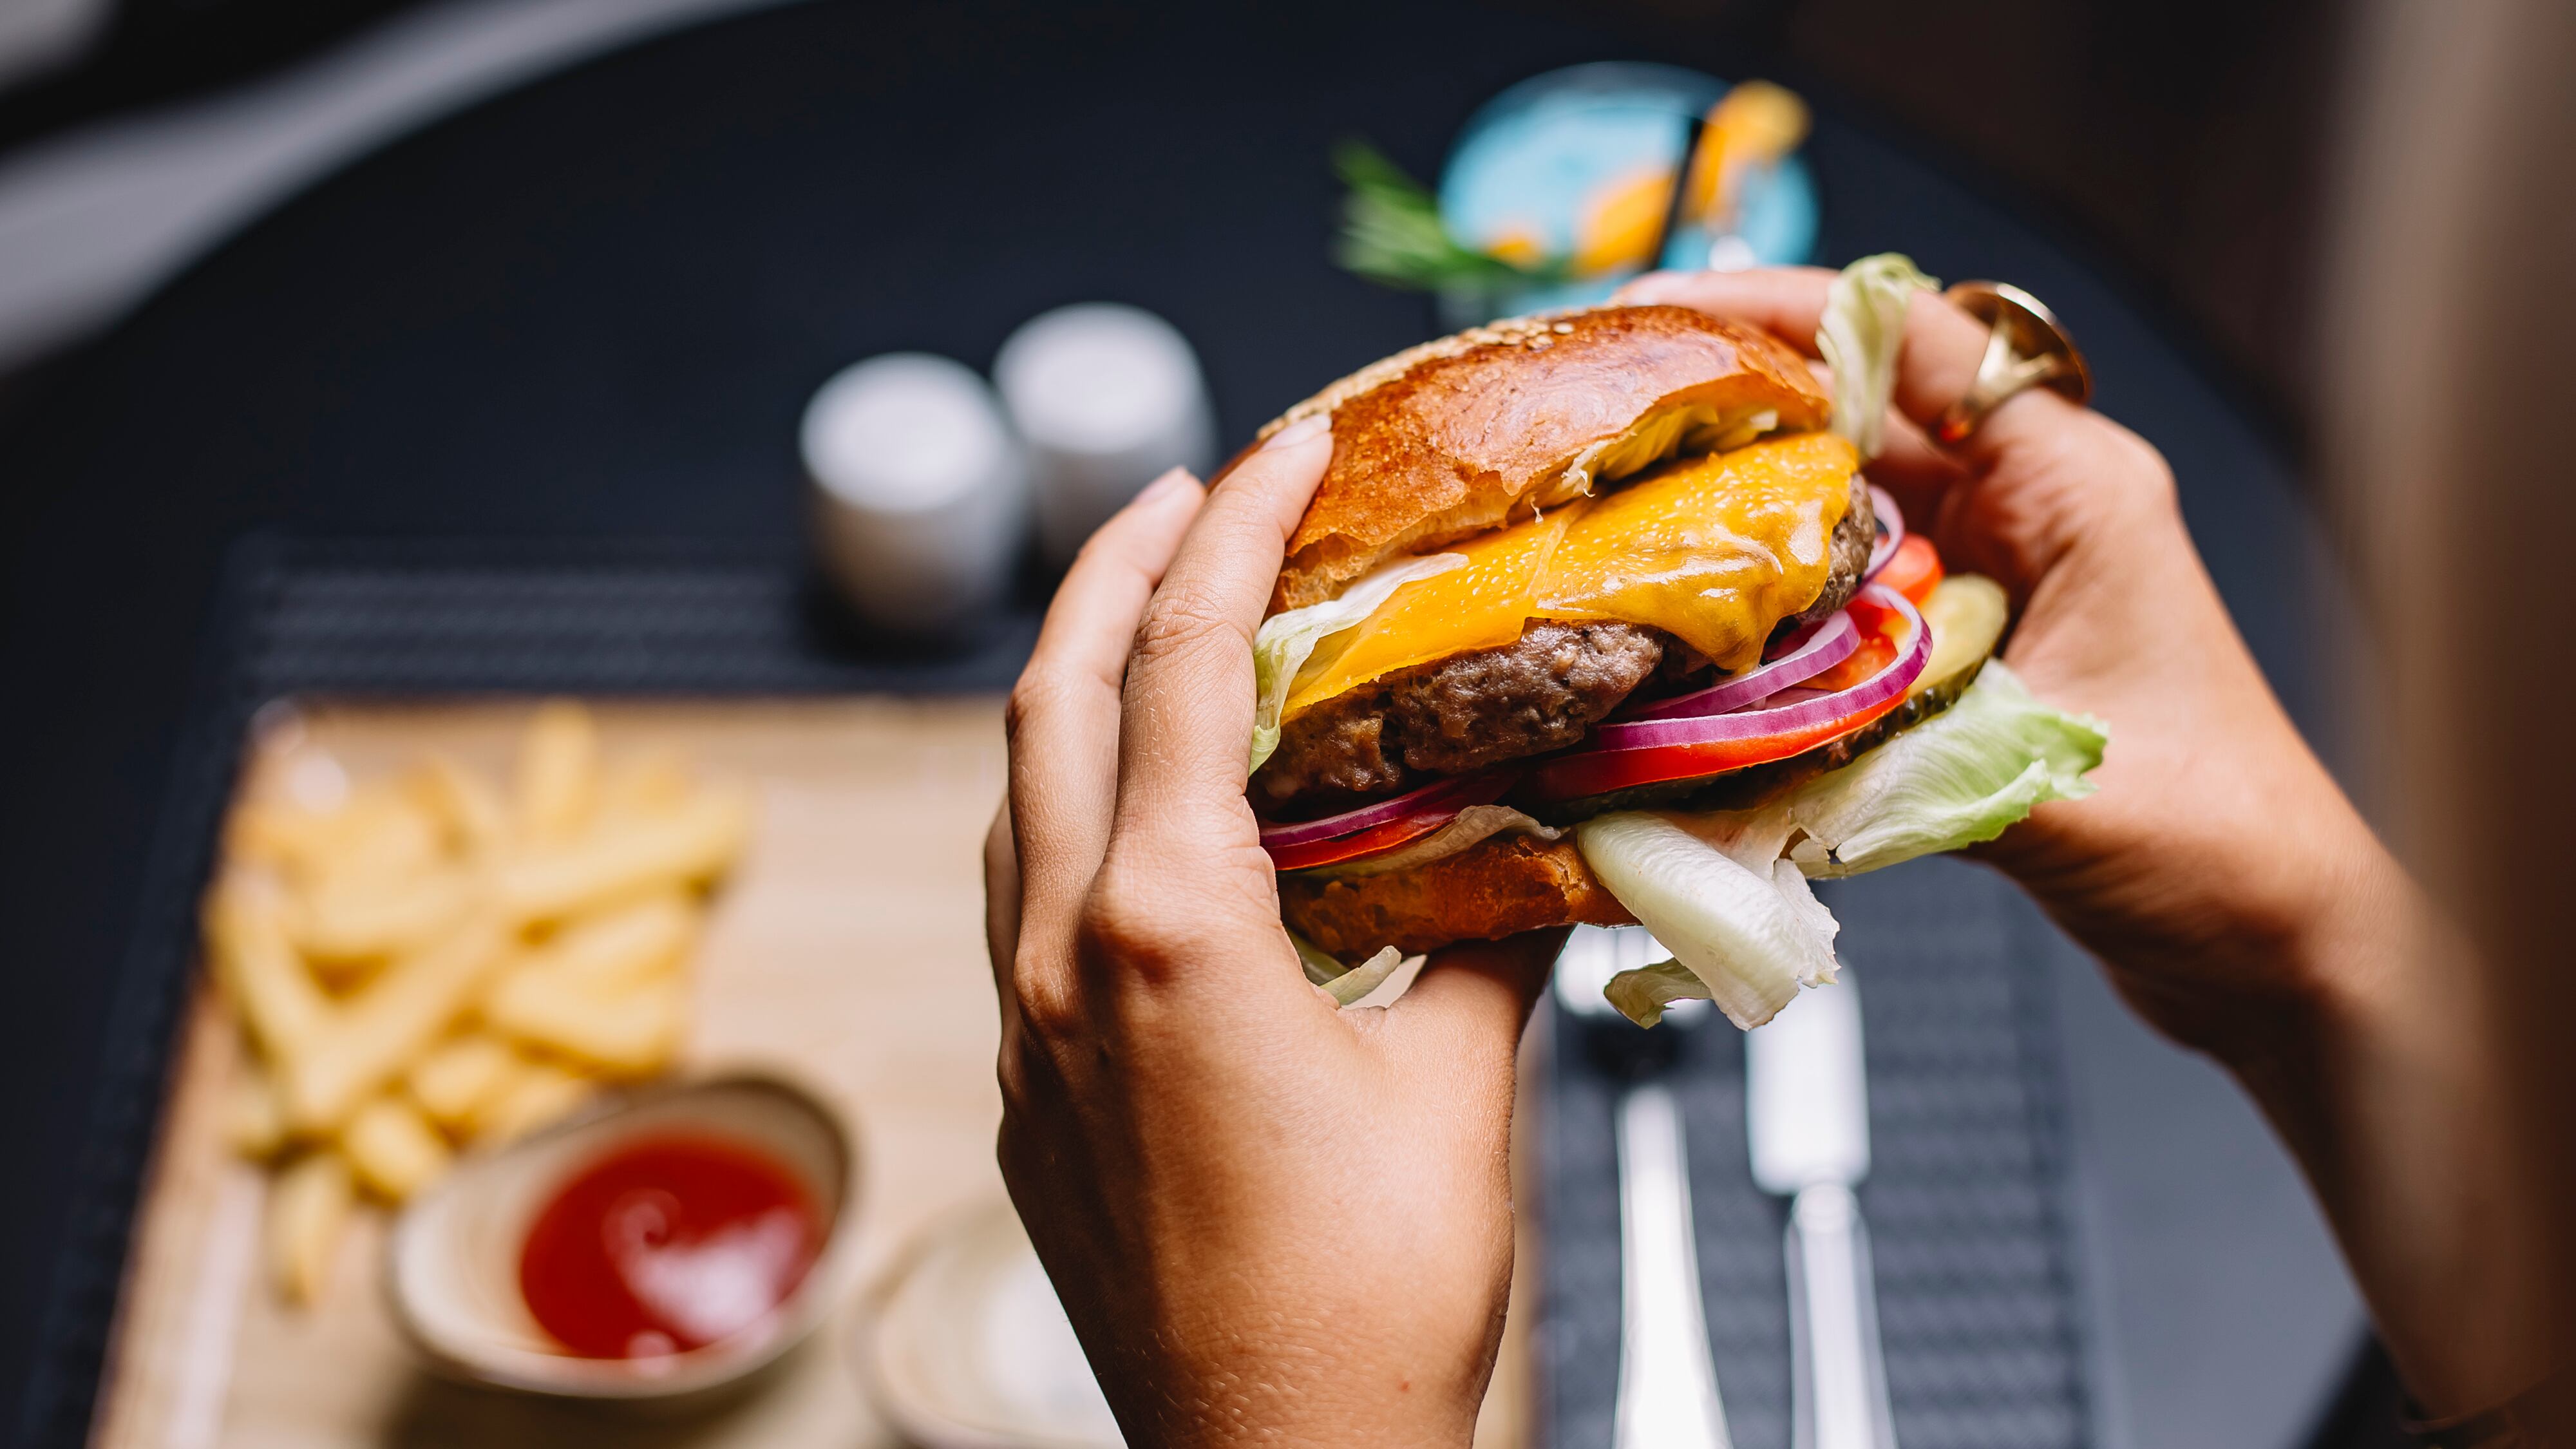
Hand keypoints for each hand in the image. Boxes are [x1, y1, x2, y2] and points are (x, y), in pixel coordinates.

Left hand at [985, 422, 1563, 1448]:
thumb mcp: (1466, 1084)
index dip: (1230, 530)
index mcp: (1169, 931)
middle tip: (1185, 487)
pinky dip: (1073, 803)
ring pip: (1016, 798)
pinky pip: (1022, 897)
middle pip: (1048, 699)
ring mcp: (1025, 1033)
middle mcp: (1059, 962)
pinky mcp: (1029, 1096)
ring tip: (1157, 619)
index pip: (1181, 666)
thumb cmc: (1377, 1301)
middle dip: (1111, 568)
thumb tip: (1537, 833)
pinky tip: (1145, 808)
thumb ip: (1492, 933)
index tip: (1278, 446)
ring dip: (1077, 685)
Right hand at [1621, 267, 2555, 1413]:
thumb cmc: (2225, 848)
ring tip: (1613, 522)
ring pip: (1833, 507)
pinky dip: (1763, 611)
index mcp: (2074, 486)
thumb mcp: (2046, 782)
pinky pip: (1837, 600)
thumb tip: (1723, 746)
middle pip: (1851, 411)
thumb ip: (1888, 750)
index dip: (1775, 311)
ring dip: (1733, 514)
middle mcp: (2029, 511)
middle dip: (1722, 406)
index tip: (1657, 318)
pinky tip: (1687, 639)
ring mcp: (1994, 579)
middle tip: (1596, 425)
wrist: (2278, 951)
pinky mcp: (1963, 653)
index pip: (1911, 337)